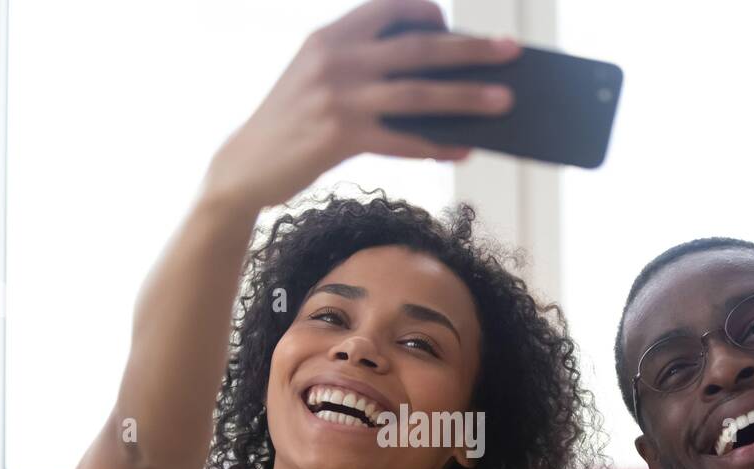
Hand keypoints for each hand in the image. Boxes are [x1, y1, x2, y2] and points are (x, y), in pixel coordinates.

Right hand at [204, 0, 520, 210]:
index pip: (388, 7)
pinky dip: (436, 145)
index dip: (427, 13)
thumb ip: (357, 64)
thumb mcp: (313, 76)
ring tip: (504, 100)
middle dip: (470, 49)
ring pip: (418, 94)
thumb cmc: (287, 125)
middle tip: (510, 52)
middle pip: (418, 48)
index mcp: (329, 37)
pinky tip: (463, 148)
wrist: (243, 168)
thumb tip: (425, 77)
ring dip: (467, 97)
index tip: (454, 24)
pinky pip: (403, 140)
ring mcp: (339, 98)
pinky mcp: (341, 137)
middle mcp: (336, 59)